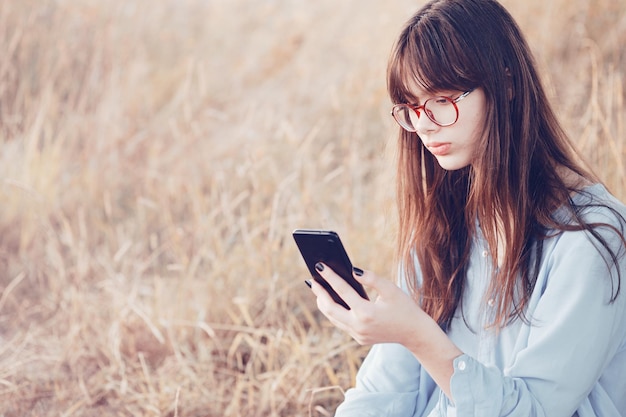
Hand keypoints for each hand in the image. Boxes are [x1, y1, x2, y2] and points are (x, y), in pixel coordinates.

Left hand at [308, 263, 428, 346]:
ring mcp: (358, 335)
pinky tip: (330, 301)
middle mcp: (359, 326)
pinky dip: (334, 312)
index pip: (342, 291)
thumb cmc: (404, 307)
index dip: (330, 277)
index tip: (319, 266)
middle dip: (319, 293)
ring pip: (333, 318)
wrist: (414, 333)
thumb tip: (352, 270)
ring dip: (324, 303)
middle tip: (312, 280)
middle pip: (330, 308)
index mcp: (367, 312)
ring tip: (317, 289)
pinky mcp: (359, 339)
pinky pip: (341, 323)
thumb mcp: (390, 289)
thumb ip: (371, 278)